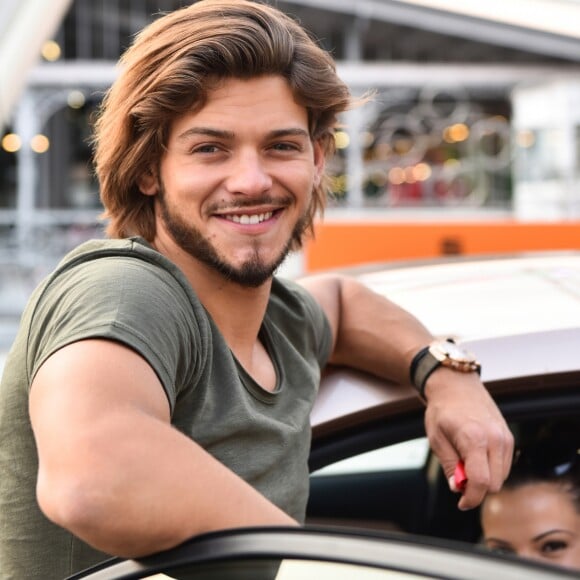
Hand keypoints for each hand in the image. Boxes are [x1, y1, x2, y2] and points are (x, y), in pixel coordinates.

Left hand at [422, 367, 513, 509]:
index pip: (480, 481)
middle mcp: (494, 439)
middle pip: (493, 484)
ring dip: (484, 479)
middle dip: (476, 488)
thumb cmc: (442, 410)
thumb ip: (448, 465)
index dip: (471, 498)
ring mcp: (505, 437)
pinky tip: (475, 456)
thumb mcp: (436, 438)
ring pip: (501, 477)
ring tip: (464, 461)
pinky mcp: (509, 437)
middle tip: (458, 476)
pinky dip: (491, 469)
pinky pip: (504, 465)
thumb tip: (458, 488)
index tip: (461, 503)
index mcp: (473, 438)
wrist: (456, 385)